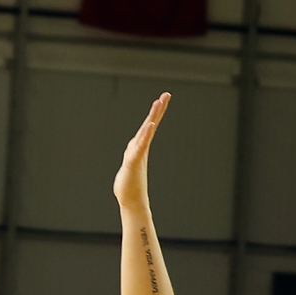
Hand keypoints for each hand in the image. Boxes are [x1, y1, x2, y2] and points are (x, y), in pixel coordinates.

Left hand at [114, 92, 170, 210]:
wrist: (130, 199)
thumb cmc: (129, 183)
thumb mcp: (129, 163)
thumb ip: (133, 153)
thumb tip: (135, 147)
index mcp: (139, 146)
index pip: (148, 126)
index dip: (155, 112)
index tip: (163, 98)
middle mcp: (141, 148)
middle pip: (150, 125)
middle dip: (158, 109)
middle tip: (166, 95)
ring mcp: (138, 154)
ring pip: (146, 132)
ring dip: (152, 117)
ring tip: (158, 103)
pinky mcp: (133, 161)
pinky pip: (140, 145)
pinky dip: (145, 135)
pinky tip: (150, 125)